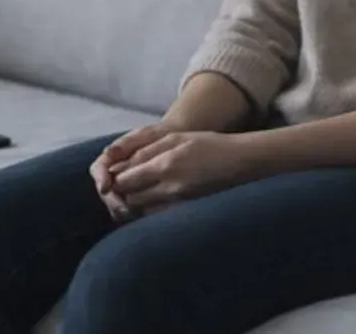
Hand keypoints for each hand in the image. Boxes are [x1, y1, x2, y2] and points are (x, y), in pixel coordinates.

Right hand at [90, 122, 178, 222]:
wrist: (175, 143)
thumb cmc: (158, 136)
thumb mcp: (144, 135)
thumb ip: (125, 143)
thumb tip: (107, 153)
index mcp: (111, 158)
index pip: (98, 170)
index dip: (100, 179)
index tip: (106, 187)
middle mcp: (114, 174)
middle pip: (105, 192)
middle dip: (112, 201)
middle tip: (124, 209)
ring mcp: (124, 187)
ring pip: (115, 203)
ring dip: (121, 210)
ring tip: (133, 214)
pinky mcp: (136, 198)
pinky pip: (129, 209)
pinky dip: (133, 213)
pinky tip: (141, 216)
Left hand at [111, 130, 254, 211]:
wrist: (240, 162)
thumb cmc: (208, 145)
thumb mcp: (176, 138)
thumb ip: (147, 152)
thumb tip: (120, 165)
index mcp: (165, 165)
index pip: (125, 180)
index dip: (116, 179)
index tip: (115, 175)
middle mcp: (170, 187)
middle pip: (131, 198)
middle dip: (124, 192)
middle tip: (127, 184)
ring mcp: (179, 203)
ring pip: (143, 210)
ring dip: (137, 202)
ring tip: (141, 192)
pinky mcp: (187, 212)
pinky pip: (159, 216)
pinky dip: (152, 210)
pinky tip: (156, 200)